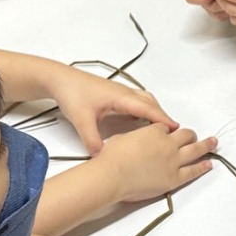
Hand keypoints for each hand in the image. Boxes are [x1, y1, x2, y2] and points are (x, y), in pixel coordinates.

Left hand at [47, 66, 176, 153]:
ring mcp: (120, 92)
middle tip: (172, 133)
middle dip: (162, 117)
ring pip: (145, 100)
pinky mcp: (114, 94)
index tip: (175, 130)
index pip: (147, 109)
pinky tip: (140, 121)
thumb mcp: (81, 120)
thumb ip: (91, 140)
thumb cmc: (72, 93)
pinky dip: (145, 110)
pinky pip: (137, 101)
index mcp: (120, 97)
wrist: (60, 79)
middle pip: (151, 103)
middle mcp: (123, 92)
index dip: (162, 119)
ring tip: (159, 128)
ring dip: (154, 112)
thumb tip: (100, 156)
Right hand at [95, 123, 216, 203]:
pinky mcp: (174, 178)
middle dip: (189, 135)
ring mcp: (173, 161)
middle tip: (193, 136)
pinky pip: (193, 171)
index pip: (166, 128)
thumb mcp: (122, 137)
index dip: (167, 131)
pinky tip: (209, 164)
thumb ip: (135, 136)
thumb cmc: (112, 157)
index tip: (167, 134)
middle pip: (186, 135)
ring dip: (206, 145)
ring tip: (213, 142)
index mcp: (154, 131)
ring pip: (195, 149)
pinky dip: (202, 166)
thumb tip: (137, 140)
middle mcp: (168, 144)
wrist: (112, 175)